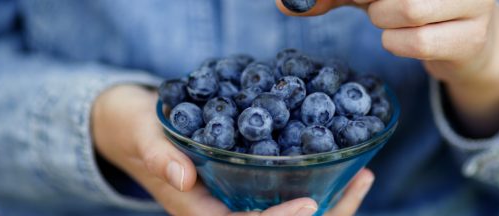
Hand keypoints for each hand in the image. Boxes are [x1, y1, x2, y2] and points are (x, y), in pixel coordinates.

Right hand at [92, 85, 373, 214]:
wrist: (136, 128)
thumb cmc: (138, 129)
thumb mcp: (143, 136)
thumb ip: (158, 155)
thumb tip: (181, 173)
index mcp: (198, 211)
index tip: (309, 205)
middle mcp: (222, 213)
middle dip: (323, 214)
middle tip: (360, 182)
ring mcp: (236, 203)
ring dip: (330, 204)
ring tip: (363, 176)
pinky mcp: (246, 188)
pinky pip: (286, 198)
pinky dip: (318, 188)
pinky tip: (343, 169)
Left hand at [277, 0, 498, 136]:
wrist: (468, 43)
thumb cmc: (413, 5)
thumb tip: (286, 4)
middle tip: (373, 3)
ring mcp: (473, 2)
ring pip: (409, 10)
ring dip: (383, 20)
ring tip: (389, 18)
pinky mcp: (472, 37)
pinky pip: (416, 42)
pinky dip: (396, 43)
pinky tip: (403, 39)